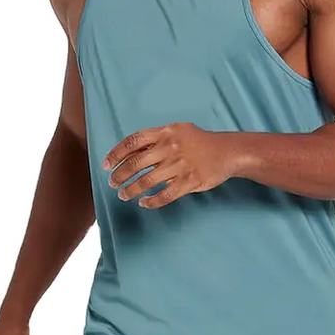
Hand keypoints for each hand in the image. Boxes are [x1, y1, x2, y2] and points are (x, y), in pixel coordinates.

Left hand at [103, 123, 237, 208]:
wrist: (227, 151)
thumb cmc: (199, 141)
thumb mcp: (177, 131)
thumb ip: (155, 139)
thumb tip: (130, 152)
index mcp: (165, 132)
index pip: (132, 142)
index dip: (115, 154)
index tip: (106, 165)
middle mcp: (170, 147)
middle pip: (135, 164)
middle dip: (120, 176)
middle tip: (113, 184)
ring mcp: (180, 165)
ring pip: (147, 182)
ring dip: (131, 190)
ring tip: (124, 195)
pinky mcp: (189, 181)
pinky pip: (165, 195)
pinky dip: (151, 202)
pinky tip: (144, 203)